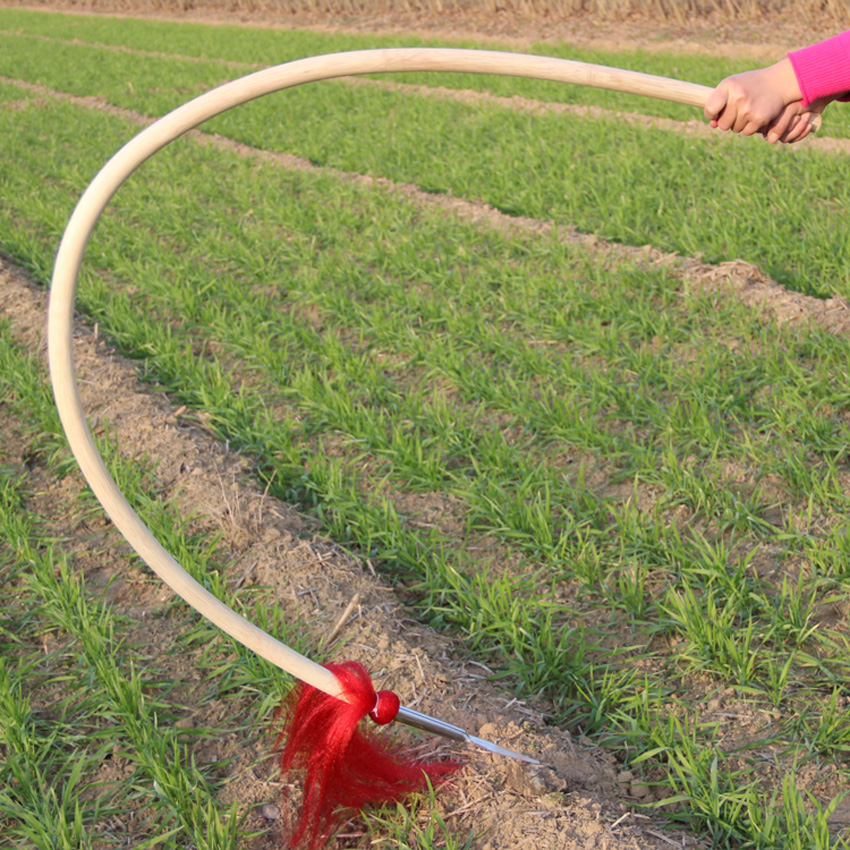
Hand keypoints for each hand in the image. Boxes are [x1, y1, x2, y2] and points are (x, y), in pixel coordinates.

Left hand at [704, 59, 819, 143]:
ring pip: (735, 129)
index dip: (712, 114)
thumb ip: (718, 104)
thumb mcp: (731, 87)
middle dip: (728, 120)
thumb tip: (713, 125)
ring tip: (750, 108)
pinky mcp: (760, 118)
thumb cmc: (749, 86)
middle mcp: (738, 96)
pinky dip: (751, 126)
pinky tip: (757, 113)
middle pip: (722, 124)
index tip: (717, 112)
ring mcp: (749, 108)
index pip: (710, 109)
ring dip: (740, 123)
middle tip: (740, 108)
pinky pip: (747, 132)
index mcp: (728, 86)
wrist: (778, 81)